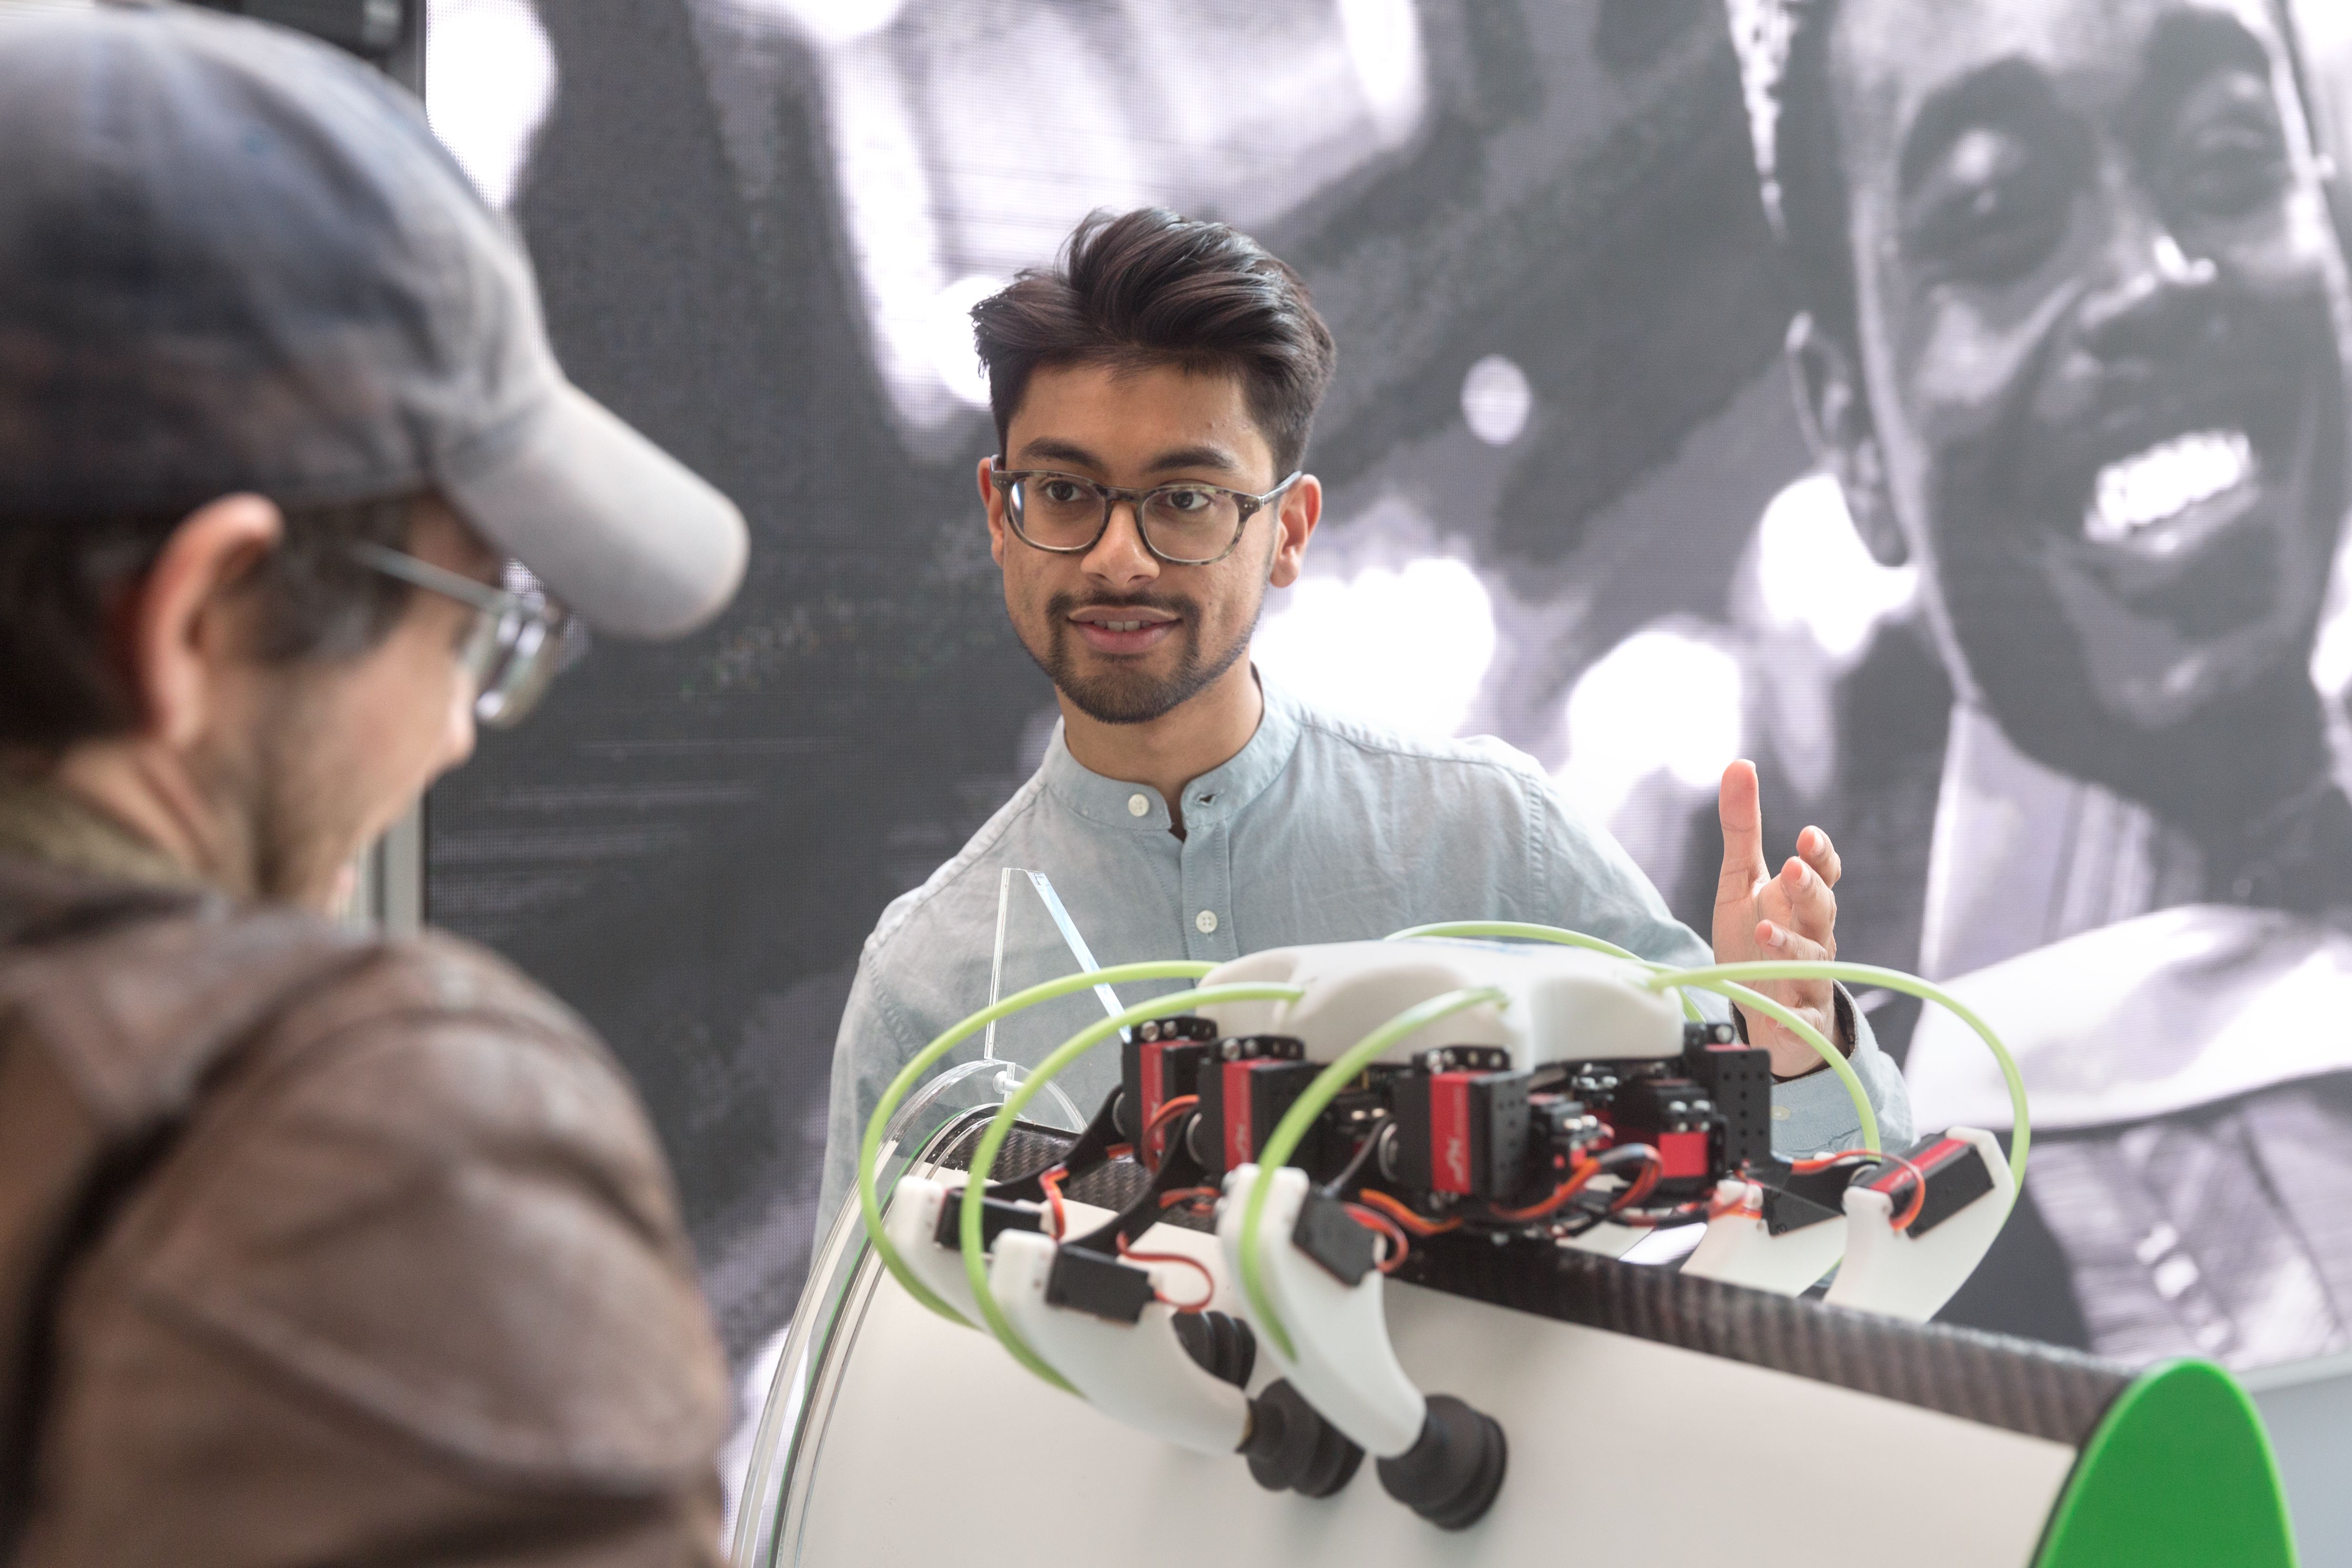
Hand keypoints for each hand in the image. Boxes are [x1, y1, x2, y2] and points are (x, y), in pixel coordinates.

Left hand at [1709, 760, 1842, 1077]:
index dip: (1819, 855)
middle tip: (1793, 869)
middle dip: (1810, 888)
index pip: (1822, 872)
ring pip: (1813, 958)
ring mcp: (1810, 976)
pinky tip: (1775, 1013)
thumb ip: (1742, 828)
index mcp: (1800, 900)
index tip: (1806, 836)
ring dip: (1792, 945)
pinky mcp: (1800, 1017)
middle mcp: (1813, 935)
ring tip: (1766, 931)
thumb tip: (1739, 765)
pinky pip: (1801, 1015)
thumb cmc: (1757, 937)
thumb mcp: (1741, 881)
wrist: (1763, 1007)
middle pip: (1822, 908)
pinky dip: (1789, 1015)